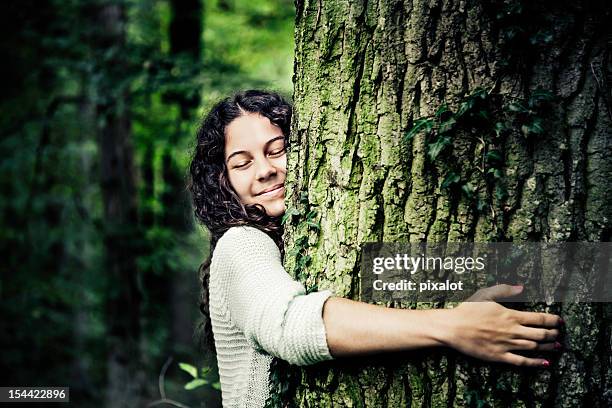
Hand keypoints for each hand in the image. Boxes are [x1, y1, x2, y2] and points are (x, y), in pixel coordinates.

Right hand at [443, 284, 562, 366]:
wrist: (453, 328)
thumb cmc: (467, 310)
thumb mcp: (485, 295)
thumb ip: (504, 290)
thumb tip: (521, 287)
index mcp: (510, 315)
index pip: (539, 318)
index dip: (553, 320)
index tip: (560, 321)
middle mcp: (512, 331)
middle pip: (541, 334)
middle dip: (553, 334)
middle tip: (559, 334)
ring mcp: (507, 345)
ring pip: (534, 347)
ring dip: (549, 347)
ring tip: (558, 346)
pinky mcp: (499, 356)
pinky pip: (522, 361)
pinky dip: (535, 362)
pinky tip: (545, 362)